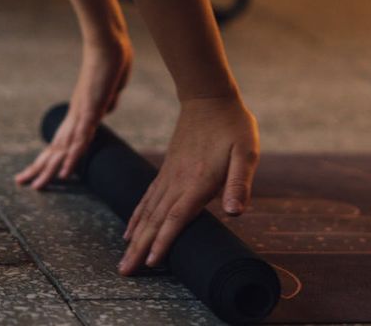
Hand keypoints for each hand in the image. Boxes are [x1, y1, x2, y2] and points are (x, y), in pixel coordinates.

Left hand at [15, 33, 132, 188]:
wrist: (108, 41)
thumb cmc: (111, 60)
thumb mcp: (111, 86)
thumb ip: (107, 99)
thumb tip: (107, 108)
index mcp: (80, 109)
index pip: (62, 136)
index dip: (51, 153)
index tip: (40, 166)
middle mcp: (76, 113)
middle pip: (57, 145)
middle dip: (40, 166)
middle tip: (23, 182)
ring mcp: (83, 112)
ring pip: (64, 147)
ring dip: (50, 168)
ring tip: (37, 186)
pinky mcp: (92, 109)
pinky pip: (81, 138)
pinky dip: (72, 157)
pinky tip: (65, 172)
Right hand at [118, 93, 259, 275]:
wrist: (209, 98)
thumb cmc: (232, 126)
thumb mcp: (246, 152)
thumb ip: (239, 182)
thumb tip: (236, 212)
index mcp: (198, 181)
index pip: (177, 217)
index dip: (164, 241)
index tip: (150, 263)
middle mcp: (178, 181)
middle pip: (156, 219)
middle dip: (141, 247)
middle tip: (125, 272)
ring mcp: (169, 175)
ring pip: (148, 210)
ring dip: (135, 236)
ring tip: (124, 258)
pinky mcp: (167, 169)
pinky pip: (148, 196)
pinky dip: (137, 215)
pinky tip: (131, 227)